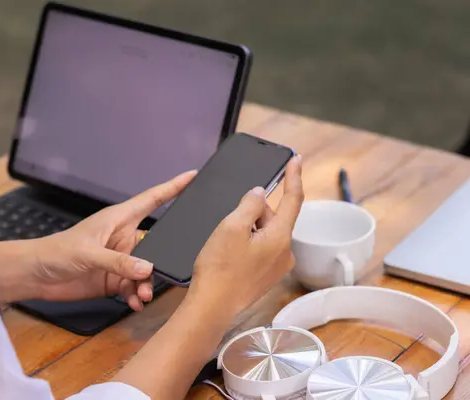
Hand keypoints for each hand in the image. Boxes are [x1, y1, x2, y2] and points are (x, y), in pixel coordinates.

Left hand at [0, 171, 195, 308]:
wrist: (35, 276)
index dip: (173, 187)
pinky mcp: (113, 279)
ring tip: (142, 296)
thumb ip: (118, 261)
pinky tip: (134, 303)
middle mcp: (123, 238)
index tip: (193, 176)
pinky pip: (133, 287)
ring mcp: (119, 259)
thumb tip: (146, 269)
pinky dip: (136, 296)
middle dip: (162, 260)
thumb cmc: (55, 251)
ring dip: (147, 283)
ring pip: (146, 269)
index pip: (152, 199)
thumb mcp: (88, 253)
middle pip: (155, 244)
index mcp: (118, 219)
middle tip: (162, 275)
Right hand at [186, 156, 302, 317]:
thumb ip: (249, 204)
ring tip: (226, 243)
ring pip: (266, 233)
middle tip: (229, 222)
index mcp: (280, 237)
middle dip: (254, 212)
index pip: (293, 199)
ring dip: (249, 229)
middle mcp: (285, 252)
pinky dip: (248, 243)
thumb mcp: (231, 226)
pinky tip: (230, 252)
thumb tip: (259, 194)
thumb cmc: (219, 268)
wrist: (212, 306)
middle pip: (274, 217)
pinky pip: (262, 248)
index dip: (294, 177)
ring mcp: (277, 266)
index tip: (296, 159)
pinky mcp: (267, 275)